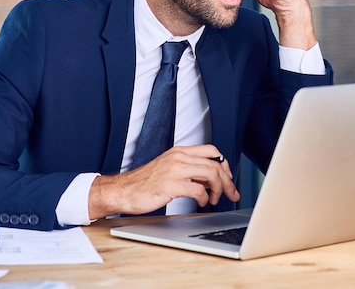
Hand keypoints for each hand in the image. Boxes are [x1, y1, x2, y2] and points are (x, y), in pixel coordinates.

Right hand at [88, 145, 239, 218]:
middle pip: (215, 164)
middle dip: (228, 181)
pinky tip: (201, 203)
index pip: (212, 151)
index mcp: (179, 152)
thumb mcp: (169, 168)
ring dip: (218, 189)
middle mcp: (179, 157)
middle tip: (231, 193)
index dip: (224, 166)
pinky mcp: (171, 184)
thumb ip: (189, 170)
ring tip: (214, 199)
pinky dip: (204, 198)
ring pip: (211, 174)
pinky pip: (198, 190)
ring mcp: (175, 170)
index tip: (228, 179)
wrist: (123, 190)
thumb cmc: (145, 183)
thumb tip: (210, 179)